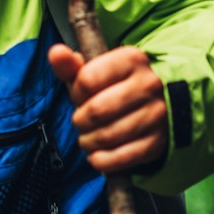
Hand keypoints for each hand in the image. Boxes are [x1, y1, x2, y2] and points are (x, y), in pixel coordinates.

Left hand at [48, 43, 168, 175]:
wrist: (156, 105)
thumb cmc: (115, 86)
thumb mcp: (94, 70)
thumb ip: (71, 64)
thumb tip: (56, 53)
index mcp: (132, 59)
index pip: (87, 79)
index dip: (75, 93)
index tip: (79, 97)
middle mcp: (148, 85)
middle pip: (96, 110)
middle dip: (80, 120)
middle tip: (81, 121)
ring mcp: (156, 114)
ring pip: (106, 136)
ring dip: (87, 141)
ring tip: (88, 137)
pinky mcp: (157, 142)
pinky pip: (120, 158)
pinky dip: (101, 160)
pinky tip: (98, 153)